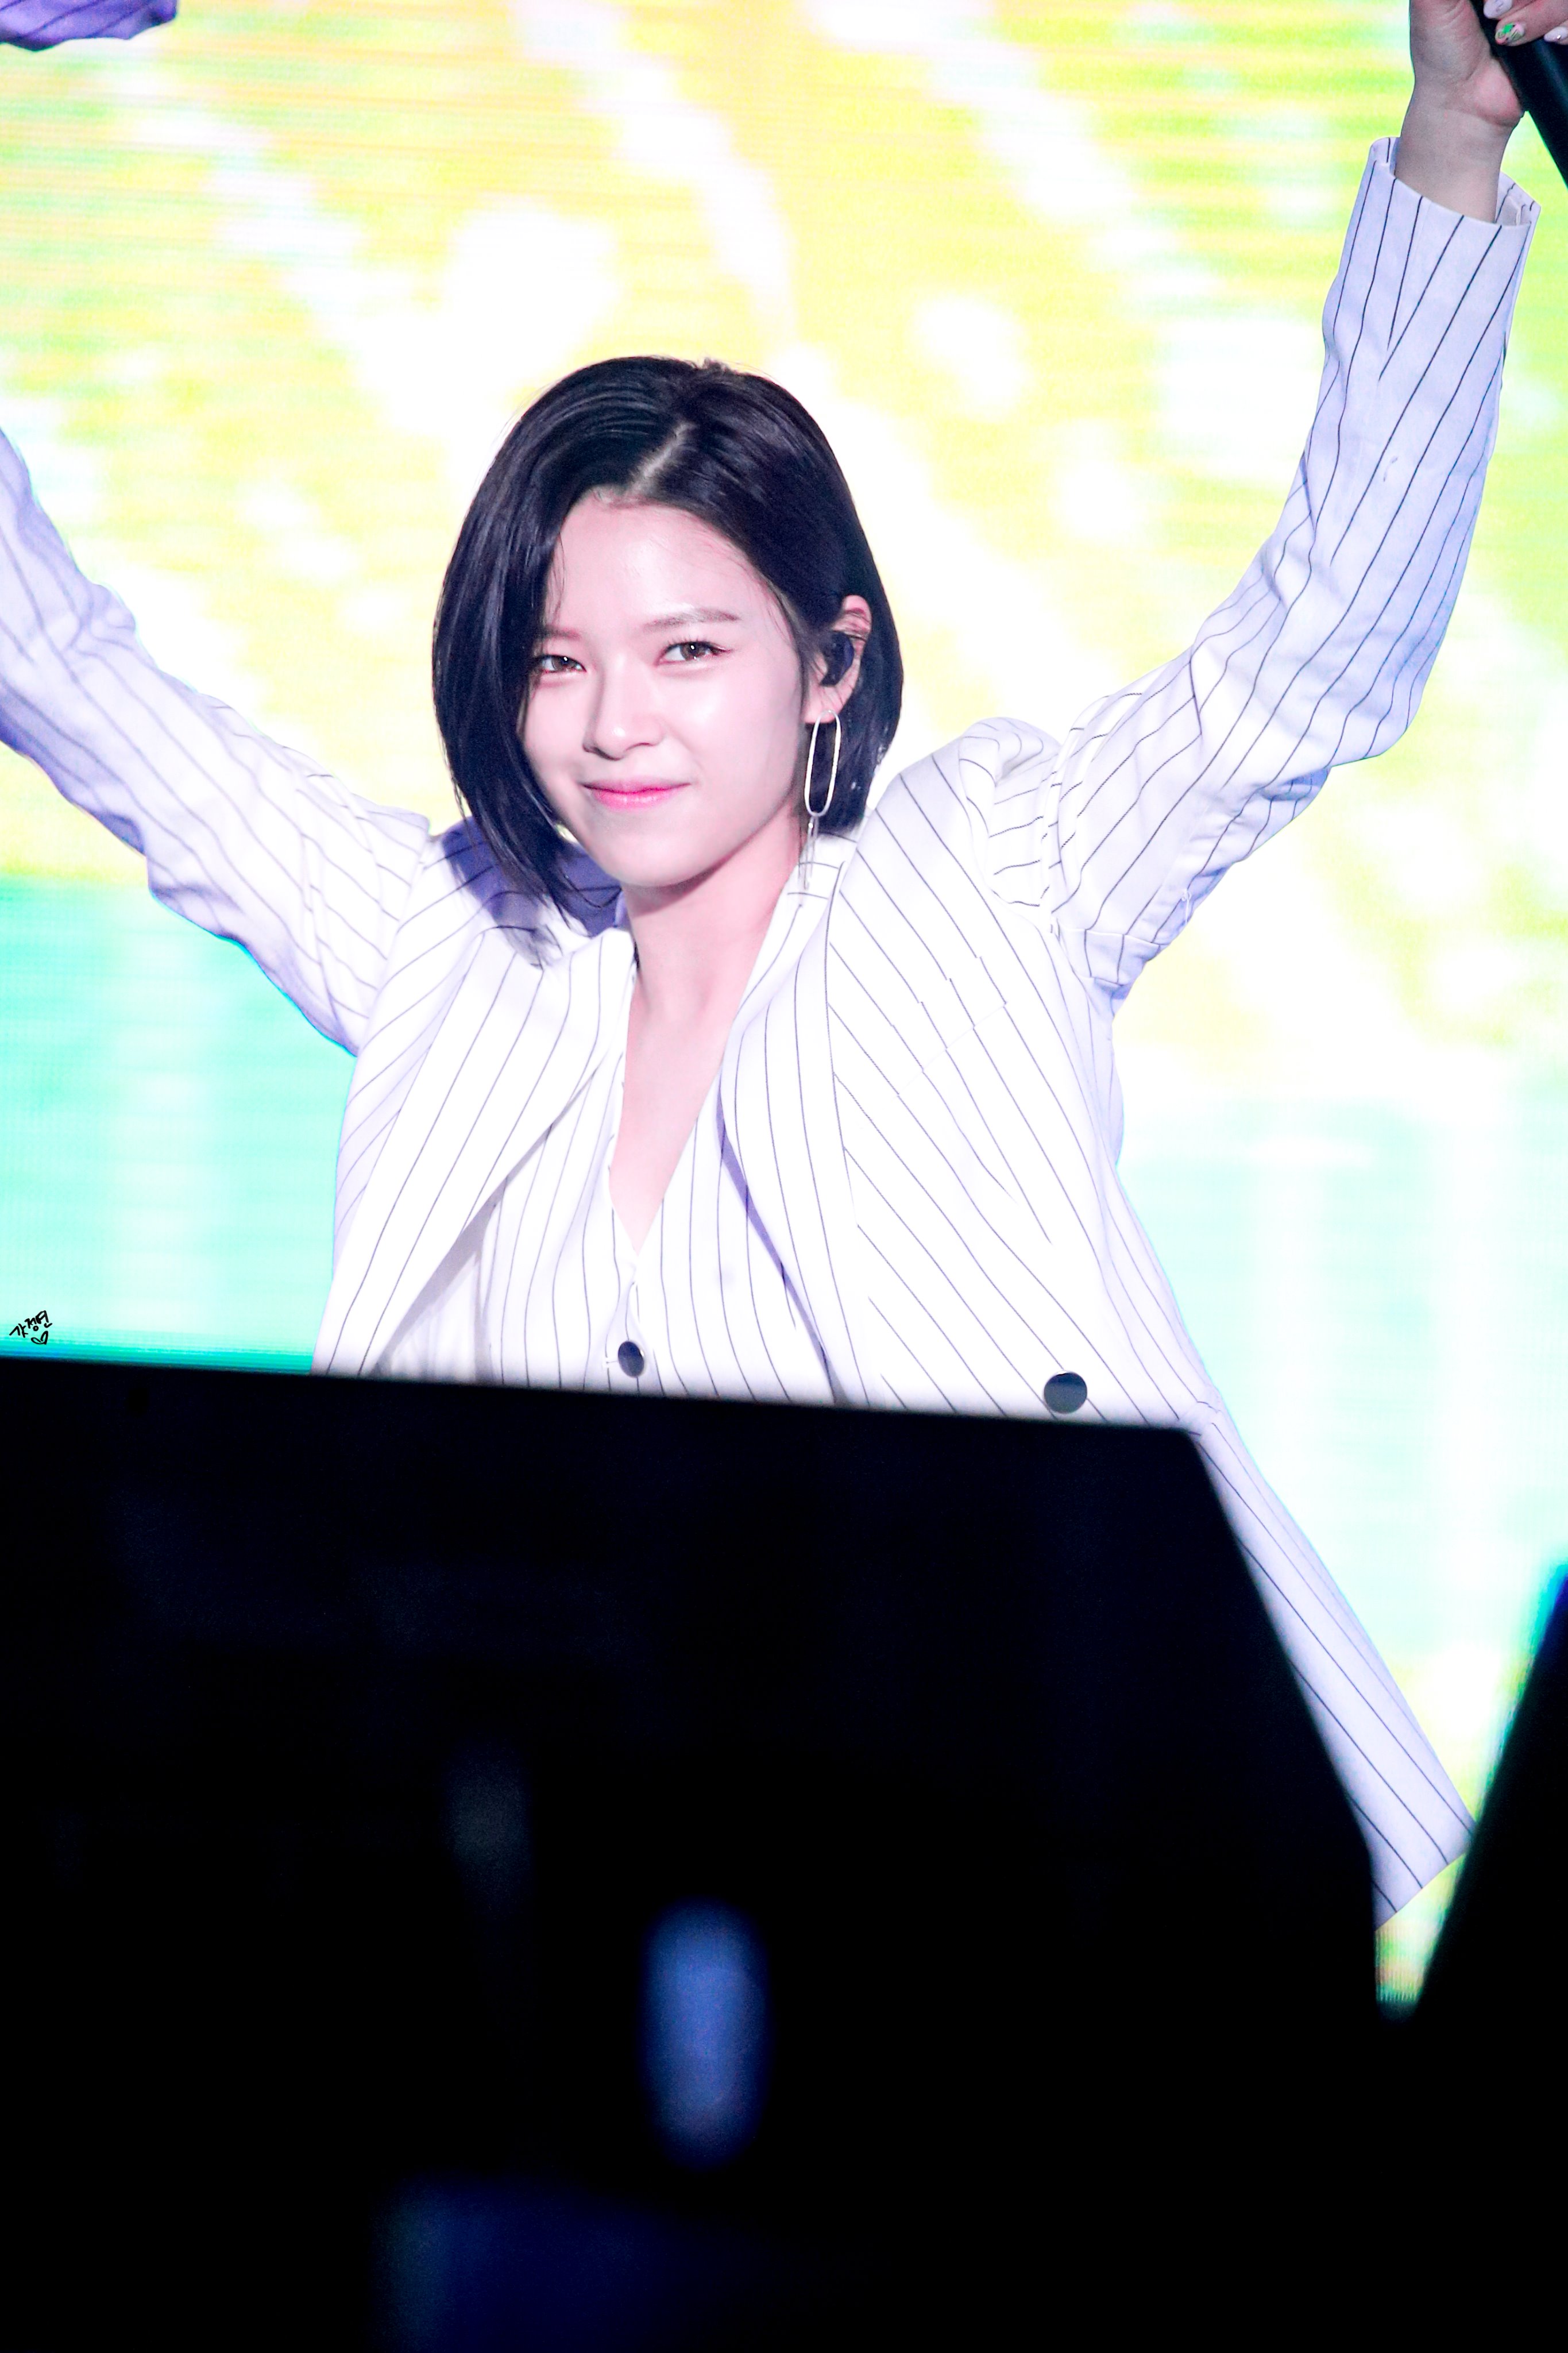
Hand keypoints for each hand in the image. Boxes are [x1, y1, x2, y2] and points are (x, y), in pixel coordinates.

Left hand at [1397, 0, 1567, 215]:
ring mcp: (1552, 15)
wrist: (1460, 112)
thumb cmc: (1442, 54)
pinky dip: (1561, 25)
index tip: (1488, 6)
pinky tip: (1546, 42)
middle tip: (1495, 16)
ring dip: (1541, 11)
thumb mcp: (1434, 1)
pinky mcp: (1563, 42)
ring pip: (1564, 1)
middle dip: (1530, 1)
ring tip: (1508, 37)